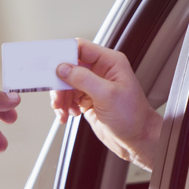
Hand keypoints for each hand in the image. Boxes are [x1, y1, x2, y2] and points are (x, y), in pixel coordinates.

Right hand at [55, 40, 163, 169]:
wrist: (136, 140)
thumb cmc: (133, 117)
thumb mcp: (107, 95)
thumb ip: (84, 79)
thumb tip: (63, 68)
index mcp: (110, 62)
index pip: (81, 48)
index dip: (64, 55)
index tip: (52, 67)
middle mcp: (101, 71)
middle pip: (69, 67)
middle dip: (60, 83)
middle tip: (57, 97)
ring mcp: (94, 86)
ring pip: (67, 83)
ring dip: (61, 98)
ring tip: (63, 111)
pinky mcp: (88, 99)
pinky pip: (69, 97)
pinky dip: (65, 106)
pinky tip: (69, 114)